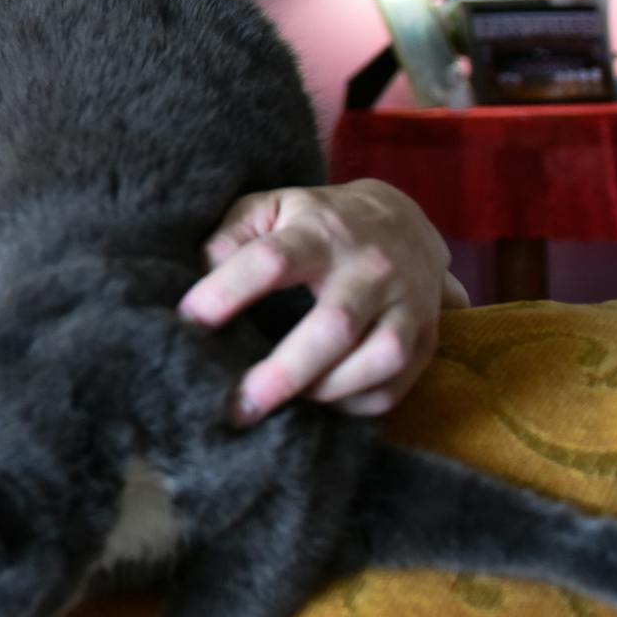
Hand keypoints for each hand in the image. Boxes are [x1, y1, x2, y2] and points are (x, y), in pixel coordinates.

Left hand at [178, 179, 466, 423]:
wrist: (402, 219)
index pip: (272, 260)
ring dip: (329, 392)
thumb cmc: (315, 222)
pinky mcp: (427, 335)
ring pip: (380, 357)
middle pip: (334, 325)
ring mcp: (406, 301)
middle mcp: (369, 267)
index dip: (228, 291)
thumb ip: (230, 235)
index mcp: (319, 232)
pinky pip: (397, 385)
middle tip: (237, 407)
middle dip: (284, 373)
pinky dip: (357, 404)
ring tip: (283, 407)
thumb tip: (200, 277)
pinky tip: (323, 405)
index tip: (189, 321)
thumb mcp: (270, 208)